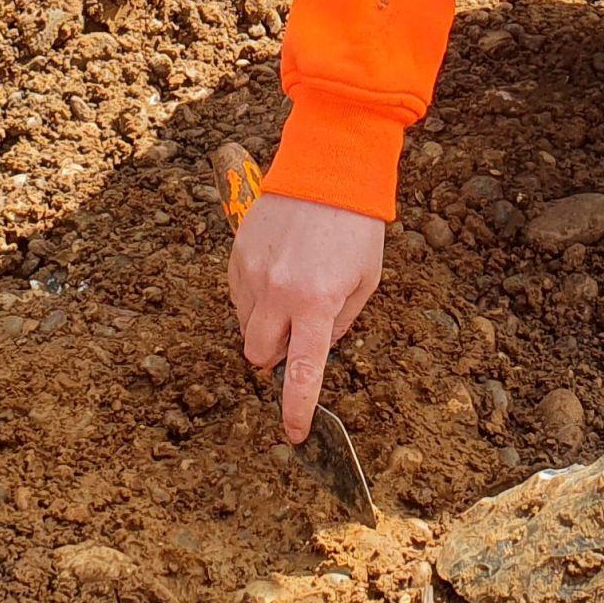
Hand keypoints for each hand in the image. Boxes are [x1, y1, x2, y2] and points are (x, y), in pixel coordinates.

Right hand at [226, 191, 386, 443]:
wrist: (328, 167)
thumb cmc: (356, 225)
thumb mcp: (367, 279)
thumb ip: (342, 322)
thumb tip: (316, 348)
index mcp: (318, 304)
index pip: (303, 373)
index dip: (297, 410)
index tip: (295, 435)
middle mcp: (279, 293)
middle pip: (260, 356)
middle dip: (276, 354)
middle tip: (299, 329)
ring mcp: (253, 274)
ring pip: (246, 327)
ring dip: (265, 324)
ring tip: (291, 288)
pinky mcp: (237, 255)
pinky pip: (237, 296)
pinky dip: (253, 297)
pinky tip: (276, 271)